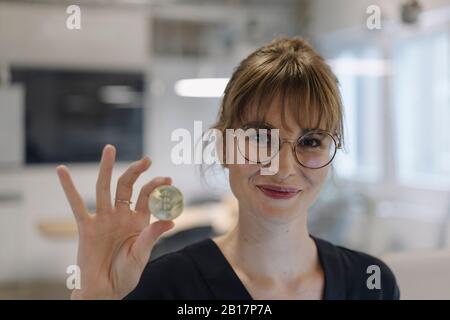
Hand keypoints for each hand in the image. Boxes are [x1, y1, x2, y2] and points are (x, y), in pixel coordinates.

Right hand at [56, 144, 174, 298]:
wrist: (105, 290)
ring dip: (106, 168)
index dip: (157, 187)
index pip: (147, 196)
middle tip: (146, 159)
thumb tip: (171, 220)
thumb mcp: (142, 255)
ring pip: (104, 188)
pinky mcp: (87, 226)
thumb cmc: (126, 274)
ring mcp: (104, 218)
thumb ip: (152, 236)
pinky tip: (62, 170)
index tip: (167, 180)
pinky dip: (68, 187)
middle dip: (136, 171)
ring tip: (110, 149)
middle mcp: (121, 215)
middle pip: (127, 186)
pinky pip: (76, 204)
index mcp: (138, 220)